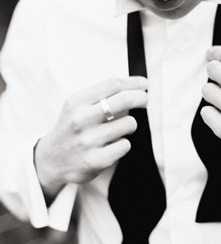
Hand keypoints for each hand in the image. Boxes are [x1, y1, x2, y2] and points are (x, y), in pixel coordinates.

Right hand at [34, 77, 148, 199]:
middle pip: (125, 99)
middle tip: (145, 101)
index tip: (145, 85)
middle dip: (142, 98)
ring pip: (130, 123)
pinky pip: (126, 145)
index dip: (134, 83)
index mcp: (76, 102)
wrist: (51, 160)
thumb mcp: (78, 106)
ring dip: (129, 125)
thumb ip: (103, 95)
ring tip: (118, 129)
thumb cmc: (73, 128)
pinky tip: (111, 146)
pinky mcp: (96, 160)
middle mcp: (81, 119)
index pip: (113, 84)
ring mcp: (88, 141)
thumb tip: (140, 85)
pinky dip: (123, 144)